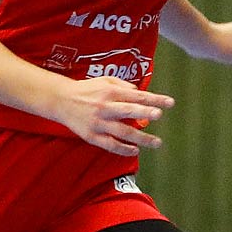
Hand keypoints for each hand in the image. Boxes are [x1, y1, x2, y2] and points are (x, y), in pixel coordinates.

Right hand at [52, 77, 173, 156]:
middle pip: (129, 111)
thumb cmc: (87, 90)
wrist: (61, 100)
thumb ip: (124, 86)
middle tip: (159, 116)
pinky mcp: (92, 136)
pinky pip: (110, 145)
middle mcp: (105, 107)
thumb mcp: (105, 81)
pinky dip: (124, 149)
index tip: (170, 103)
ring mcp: (99, 123)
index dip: (154, 99)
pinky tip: (135, 150)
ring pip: (123, 132)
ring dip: (141, 138)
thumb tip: (140, 93)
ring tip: (157, 142)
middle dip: (145, 113)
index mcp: (110, 92)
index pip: (137, 96)